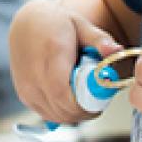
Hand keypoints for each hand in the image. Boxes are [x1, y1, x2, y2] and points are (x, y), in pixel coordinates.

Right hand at [8, 0, 123, 124]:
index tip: (102, 99)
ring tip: (84, 94)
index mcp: (51, 56)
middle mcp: (34, 76)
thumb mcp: (81, 25)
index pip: (64, 95)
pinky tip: (70, 97)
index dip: (86, 105)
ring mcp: (27, 88)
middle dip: (86, 110)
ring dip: (75, 112)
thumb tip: (116, 51)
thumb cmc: (55, 24)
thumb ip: (100, 40)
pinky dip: (63, 112)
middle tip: (98, 97)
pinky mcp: (24, 96)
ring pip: (57, 116)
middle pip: (64, 110)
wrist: (26, 24)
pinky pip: (48, 115)